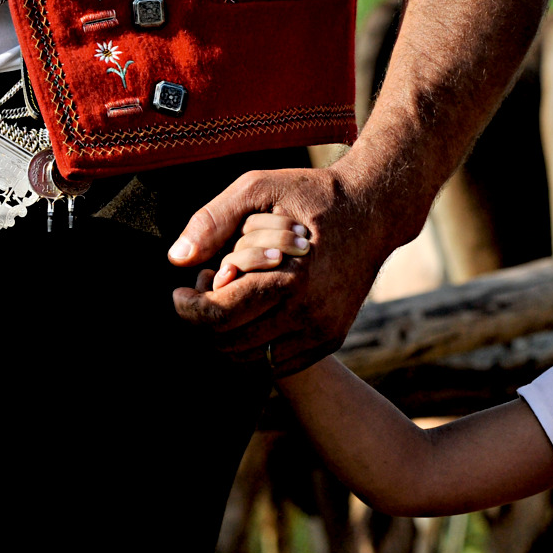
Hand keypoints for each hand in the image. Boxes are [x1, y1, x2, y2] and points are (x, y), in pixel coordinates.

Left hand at [168, 165, 401, 370]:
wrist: (375, 210)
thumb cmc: (312, 195)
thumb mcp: (259, 189)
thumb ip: (213, 220)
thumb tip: (177, 258)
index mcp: (291, 279)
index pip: (220, 315)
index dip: (188, 309)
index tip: (178, 294)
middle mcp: (309, 314)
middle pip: (230, 343)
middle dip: (206, 321)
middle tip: (206, 290)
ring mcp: (323, 331)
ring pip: (251, 360)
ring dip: (228, 336)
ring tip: (230, 299)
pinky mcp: (331, 338)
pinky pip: (277, 363)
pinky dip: (256, 345)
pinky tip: (254, 312)